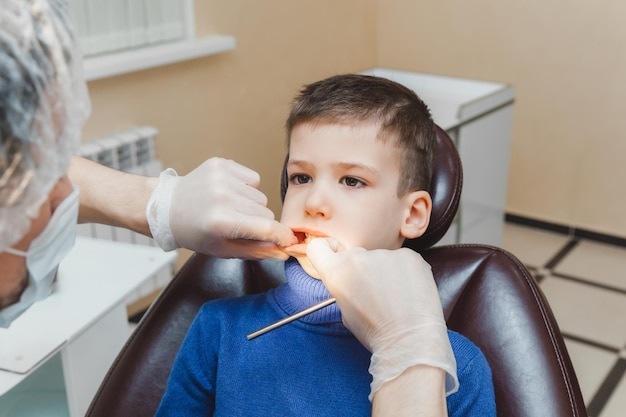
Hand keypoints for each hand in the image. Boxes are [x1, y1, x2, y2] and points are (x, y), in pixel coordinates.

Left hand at [147, 158, 295, 258]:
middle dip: (259, 222)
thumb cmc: (194, 232)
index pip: (266, 227)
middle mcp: (222, 196)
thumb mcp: (222, 249)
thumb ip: (256, 251)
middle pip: (266, 212)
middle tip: (238, 225)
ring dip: (251, 205)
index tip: (289, 240)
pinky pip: (253, 179)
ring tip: (231, 209)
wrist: (167, 206)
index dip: (282, 236)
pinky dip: (246, 188)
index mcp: (220, 221)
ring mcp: (221, 177)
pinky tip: (229, 194)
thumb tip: (283, 252)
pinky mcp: (222, 164)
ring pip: (261, 196)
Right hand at [306, 238, 457, 398]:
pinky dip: (407, 273)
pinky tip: (411, 292)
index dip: (328, 250)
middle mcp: (358, 259)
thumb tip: (354, 281)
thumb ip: (345, 288)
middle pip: (357, 256)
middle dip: (364, 270)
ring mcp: (385, 254)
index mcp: (337, 273)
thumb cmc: (378, 332)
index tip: (336, 255)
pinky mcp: (409, 256)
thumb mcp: (347, 314)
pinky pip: (404, 260)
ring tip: (398, 297)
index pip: (318, 248)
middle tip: (377, 293)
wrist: (410, 339)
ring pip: (383, 259)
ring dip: (388, 273)